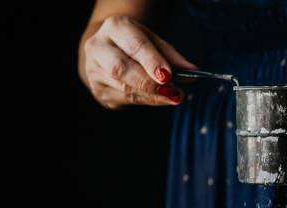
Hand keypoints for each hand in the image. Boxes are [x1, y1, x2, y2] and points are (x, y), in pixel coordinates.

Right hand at [81, 15, 196, 108]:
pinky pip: (125, 99)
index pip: (134, 46)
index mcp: (115, 28)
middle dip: (149, 82)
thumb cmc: (135, 44)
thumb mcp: (154, 42)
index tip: (168, 75)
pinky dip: (146, 100)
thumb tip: (192, 72)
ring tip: (172, 96)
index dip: (151, 61)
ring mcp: (95, 70)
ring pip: (124, 87)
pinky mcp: (98, 90)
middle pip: (122, 68)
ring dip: (151, 95)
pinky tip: (160, 100)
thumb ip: (172, 56)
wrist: (108, 50)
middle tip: (171, 90)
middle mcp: (99, 47)